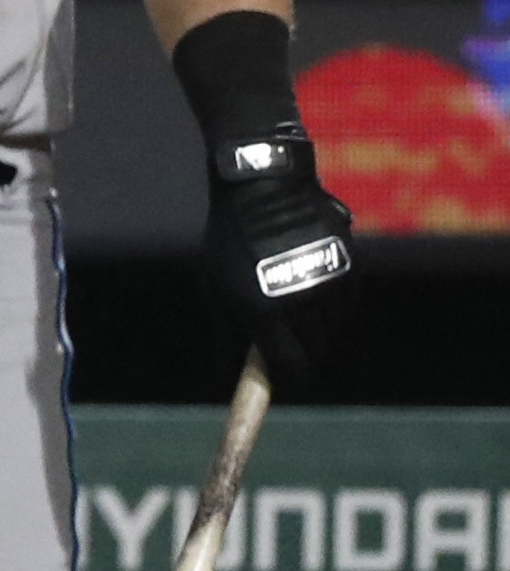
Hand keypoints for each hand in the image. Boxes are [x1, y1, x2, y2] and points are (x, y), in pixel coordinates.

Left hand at [202, 127, 354, 396]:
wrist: (263, 190)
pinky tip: (326, 310)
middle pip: (317, 354)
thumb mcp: (217, 287)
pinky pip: (352, 310)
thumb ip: (227, 334)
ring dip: (326, 339)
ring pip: (338, 334)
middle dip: (308, 361)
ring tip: (309, 329)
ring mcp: (328, 285)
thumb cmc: (233, 242)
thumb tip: (227, 374)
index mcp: (262, 312)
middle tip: (298, 356)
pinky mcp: (351, 268)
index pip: (289, 367)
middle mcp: (299, 302)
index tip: (289, 380)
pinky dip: (342, 317)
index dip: (291, 380)